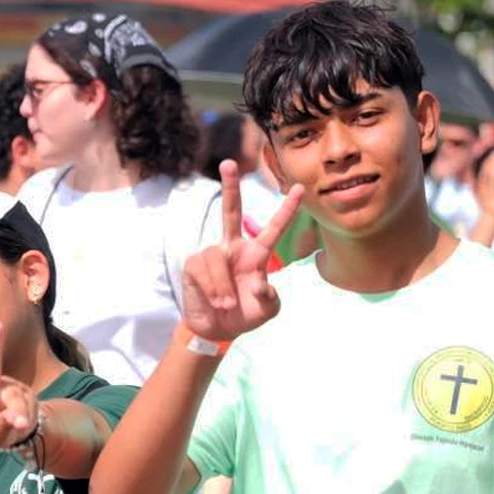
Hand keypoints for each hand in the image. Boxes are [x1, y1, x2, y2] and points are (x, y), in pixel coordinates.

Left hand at [0, 321, 40, 449]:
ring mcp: (7, 388)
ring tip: (17, 426)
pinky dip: (24, 417)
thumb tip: (16, 420)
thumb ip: (1, 426)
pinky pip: (26, 405)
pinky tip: (22, 424)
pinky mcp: (22, 392)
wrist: (21, 430)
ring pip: (15, 396)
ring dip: (18, 412)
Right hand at [181, 162, 302, 342]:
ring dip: (224, 286)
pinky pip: (204, 269)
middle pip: (231, 211)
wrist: (217, 330)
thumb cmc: (245, 315)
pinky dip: (212, 289)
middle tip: (229, 163)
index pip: (273, 229)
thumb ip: (270, 298)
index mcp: (256, 255)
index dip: (286, 210)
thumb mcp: (267, 310)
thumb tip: (259, 284)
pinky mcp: (193, 265)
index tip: (300, 189)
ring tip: (227, 305)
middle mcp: (233, 248)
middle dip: (229, 187)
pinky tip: (215, 301)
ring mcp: (212, 255)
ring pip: (217, 257)